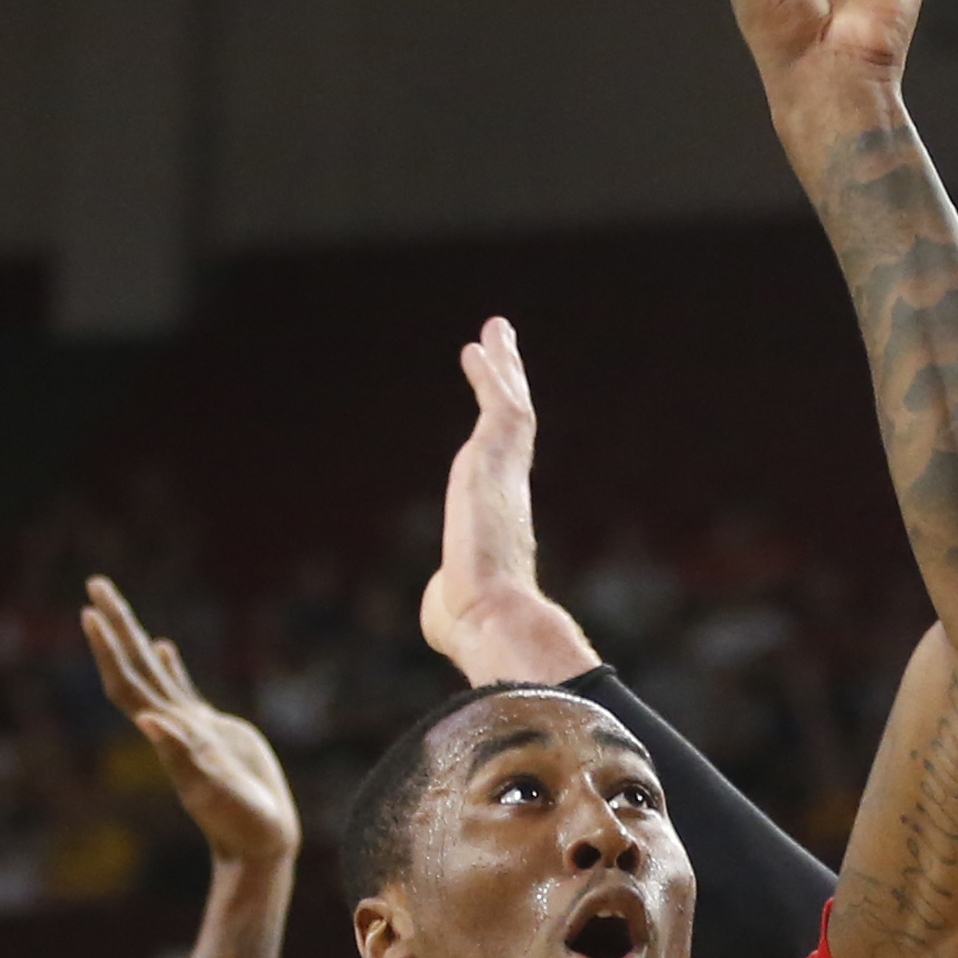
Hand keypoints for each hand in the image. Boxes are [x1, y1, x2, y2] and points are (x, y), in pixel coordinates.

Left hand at [82, 581, 301, 870]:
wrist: (259, 845)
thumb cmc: (242, 824)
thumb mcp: (214, 792)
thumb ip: (183, 756)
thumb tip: (149, 722)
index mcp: (169, 735)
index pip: (128, 685)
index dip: (109, 651)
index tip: (90, 614)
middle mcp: (171, 727)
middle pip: (134, 668)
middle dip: (115, 624)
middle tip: (96, 582)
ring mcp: (190, 728)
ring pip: (154, 674)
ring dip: (133, 638)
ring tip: (115, 605)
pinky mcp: (212, 733)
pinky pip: (182, 690)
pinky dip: (169, 665)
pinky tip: (162, 646)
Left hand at [419, 317, 596, 686]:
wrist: (493, 619)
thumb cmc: (470, 626)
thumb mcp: (449, 604)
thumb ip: (446, 593)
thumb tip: (443, 609)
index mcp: (500, 522)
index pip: (502, 467)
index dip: (499, 432)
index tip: (499, 408)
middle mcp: (509, 491)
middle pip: (513, 426)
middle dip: (507, 384)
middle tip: (502, 349)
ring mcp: (505, 473)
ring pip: (510, 407)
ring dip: (502, 367)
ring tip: (495, 331)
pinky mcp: (495, 460)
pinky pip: (498, 406)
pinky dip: (490, 375)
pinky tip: (478, 347)